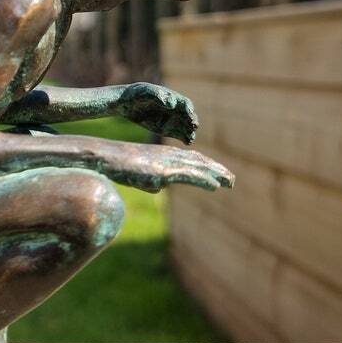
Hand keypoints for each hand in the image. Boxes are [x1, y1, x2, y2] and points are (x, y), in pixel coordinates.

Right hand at [94, 141, 233, 193]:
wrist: (109, 159)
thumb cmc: (121, 167)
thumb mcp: (141, 175)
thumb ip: (154, 180)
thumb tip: (161, 188)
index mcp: (166, 155)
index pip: (192, 159)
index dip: (208, 166)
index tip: (220, 174)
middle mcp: (170, 156)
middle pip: (199, 161)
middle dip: (217, 170)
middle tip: (232, 180)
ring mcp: (167, 162)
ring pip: (198, 167)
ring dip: (216, 175)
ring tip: (231, 183)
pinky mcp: (163, 171)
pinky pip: (188, 176)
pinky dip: (204, 180)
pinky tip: (216, 186)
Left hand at [118, 83, 198, 144]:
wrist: (125, 104)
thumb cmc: (135, 94)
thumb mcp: (145, 92)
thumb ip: (157, 96)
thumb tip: (171, 104)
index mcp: (172, 98)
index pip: (185, 104)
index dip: (188, 109)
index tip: (189, 114)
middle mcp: (174, 109)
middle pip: (188, 116)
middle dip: (192, 121)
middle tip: (193, 126)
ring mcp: (170, 120)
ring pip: (185, 126)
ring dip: (190, 132)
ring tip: (190, 138)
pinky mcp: (165, 129)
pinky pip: (178, 134)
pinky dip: (184, 137)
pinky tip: (187, 142)